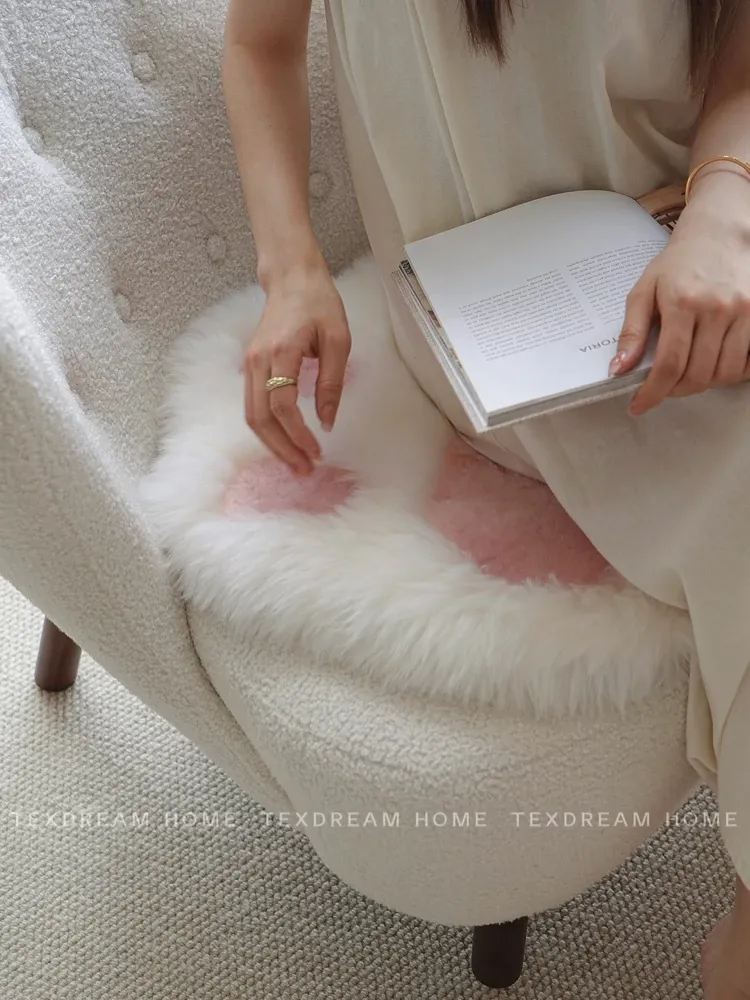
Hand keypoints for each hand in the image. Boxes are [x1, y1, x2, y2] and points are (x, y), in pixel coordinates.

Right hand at [244, 262, 350, 474]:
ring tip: (295, 462)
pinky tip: (285, 441)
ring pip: (252, 416)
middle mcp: (257, 362)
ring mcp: (249, 364)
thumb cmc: (318, 303)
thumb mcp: (338, 340)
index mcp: (281, 353)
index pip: (283, 406)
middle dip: (281, 449)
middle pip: (260, 419)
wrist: (291, 278)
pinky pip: (253, 406)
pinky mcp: (251, 366)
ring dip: (272, 443)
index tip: (318, 451)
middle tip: (304, 469)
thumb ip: (332, 382)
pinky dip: (267, 428)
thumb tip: (327, 421)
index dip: (298, 435)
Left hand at [610, 214, 749, 414]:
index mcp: (682, 301)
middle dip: (675, 390)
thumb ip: (631, 331)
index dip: (653, 393)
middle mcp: (717, 308)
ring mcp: (745, 311)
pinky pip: (749, 363)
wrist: (722, 231)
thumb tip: (618, 369)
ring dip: (703, 383)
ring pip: (725, 374)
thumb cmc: (680, 261)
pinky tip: (715, 363)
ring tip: (688, 373)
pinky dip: (732, 373)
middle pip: (697, 375)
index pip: (668, 364)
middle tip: (664, 387)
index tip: (640, 405)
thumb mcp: (645, 289)